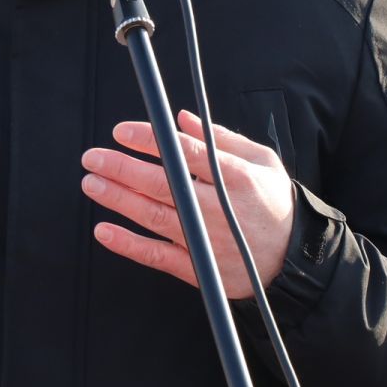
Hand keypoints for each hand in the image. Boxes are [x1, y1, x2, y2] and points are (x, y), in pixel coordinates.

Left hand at [82, 110, 294, 298]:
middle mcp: (216, 206)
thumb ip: (222, 138)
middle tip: (93, 157)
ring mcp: (205, 238)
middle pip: (162, 183)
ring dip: (118, 199)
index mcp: (234, 176)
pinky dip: (128, 244)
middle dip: (122, 168)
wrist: (294, 258)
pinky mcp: (198, 267)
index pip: (184, 152)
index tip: (122, 132)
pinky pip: (157, 255)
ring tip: (92, 184)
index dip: (149, 140)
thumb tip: (183, 119)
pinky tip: (105, 231)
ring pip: (154, 216)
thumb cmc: (275, 204)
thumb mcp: (262, 160)